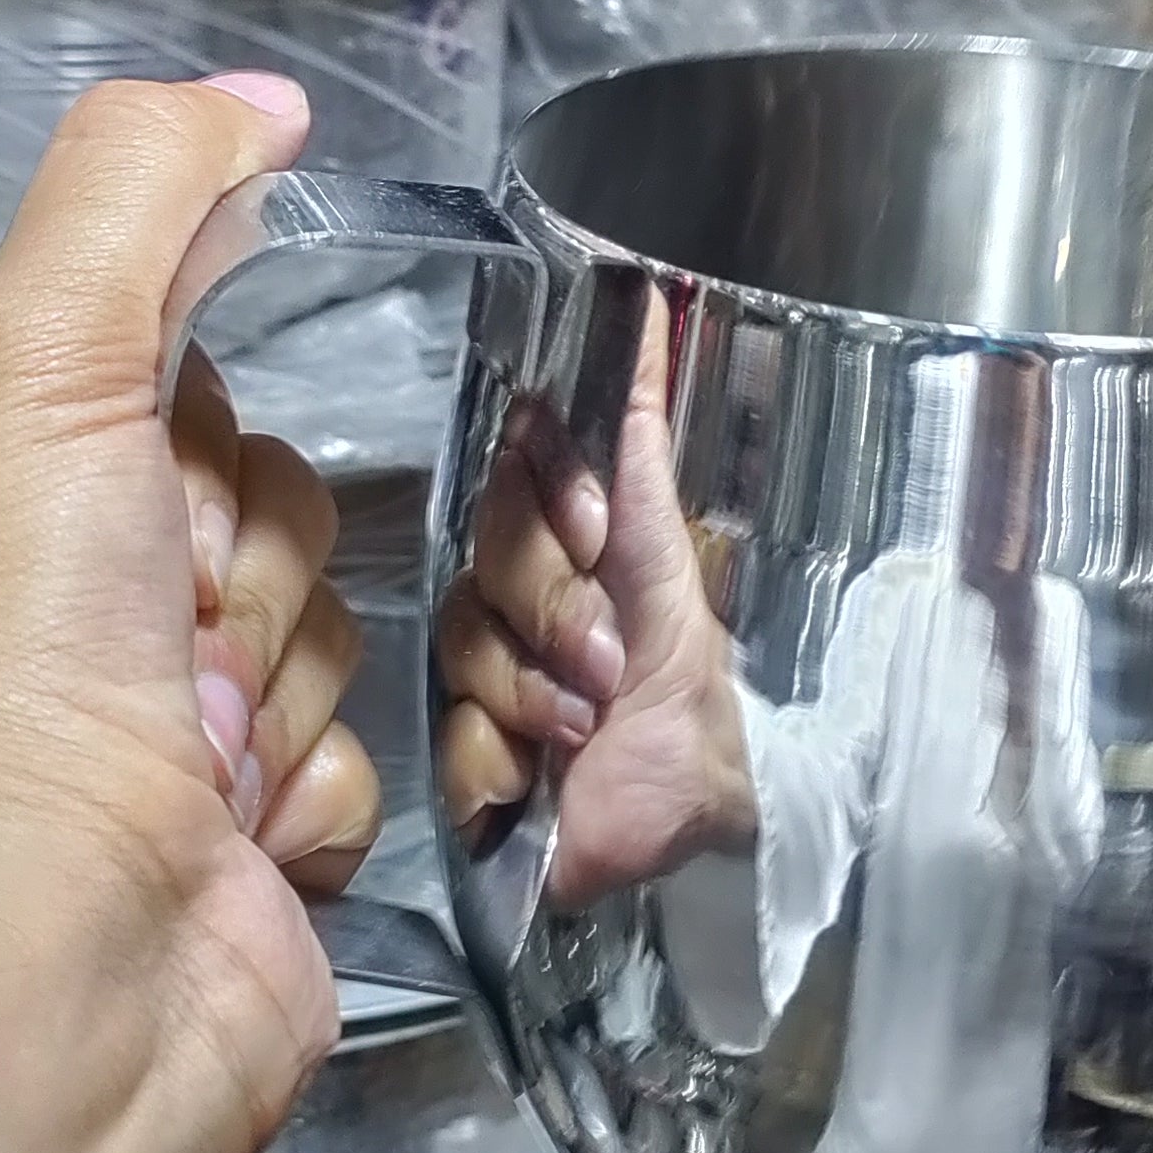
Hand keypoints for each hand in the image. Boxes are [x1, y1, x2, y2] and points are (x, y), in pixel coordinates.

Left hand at [0, 77, 379, 1152]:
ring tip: (192, 763)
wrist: (50, 962)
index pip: (195, 388)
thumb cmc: (9, 660)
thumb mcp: (39, 365)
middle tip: (171, 652)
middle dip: (250, 575)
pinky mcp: (255, 852)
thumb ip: (141, 194)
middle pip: (286, 505)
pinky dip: (310, 805)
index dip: (202, 434)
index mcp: (20, 494)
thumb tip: (264, 101)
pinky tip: (232, 844)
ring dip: (280, 698)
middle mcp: (87, 612)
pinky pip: (360, 772)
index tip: (159, 499)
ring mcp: (176, 741)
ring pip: (333, 639)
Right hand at [437, 289, 755, 908]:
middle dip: (549, 606)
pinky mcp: (469, 755)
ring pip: (462, 639)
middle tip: (605, 660)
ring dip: (529, 691)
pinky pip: (449, 731)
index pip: (524, 482)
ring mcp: (492, 679)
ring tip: (585, 730)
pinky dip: (496, 762)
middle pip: (488, 555)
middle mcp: (529, 608)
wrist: (695, 837)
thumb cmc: (703, 719)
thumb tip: (656, 314)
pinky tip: (535, 784)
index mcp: (583, 559)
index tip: (594, 529)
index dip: (549, 497)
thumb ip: (649, 472)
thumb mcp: (679, 584)